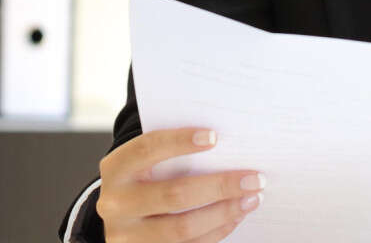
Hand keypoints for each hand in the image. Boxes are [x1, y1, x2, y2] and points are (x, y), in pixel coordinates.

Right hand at [94, 128, 265, 242]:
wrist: (119, 219)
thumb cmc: (142, 180)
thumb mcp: (143, 164)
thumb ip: (170, 155)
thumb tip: (224, 146)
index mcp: (116, 169)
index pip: (147, 149)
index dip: (180, 141)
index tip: (214, 137)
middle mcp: (116, 204)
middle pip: (174, 194)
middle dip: (220, 186)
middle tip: (254, 179)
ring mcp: (128, 236)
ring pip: (183, 227)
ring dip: (224, 213)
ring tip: (250, 200)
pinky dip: (216, 232)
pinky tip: (234, 217)